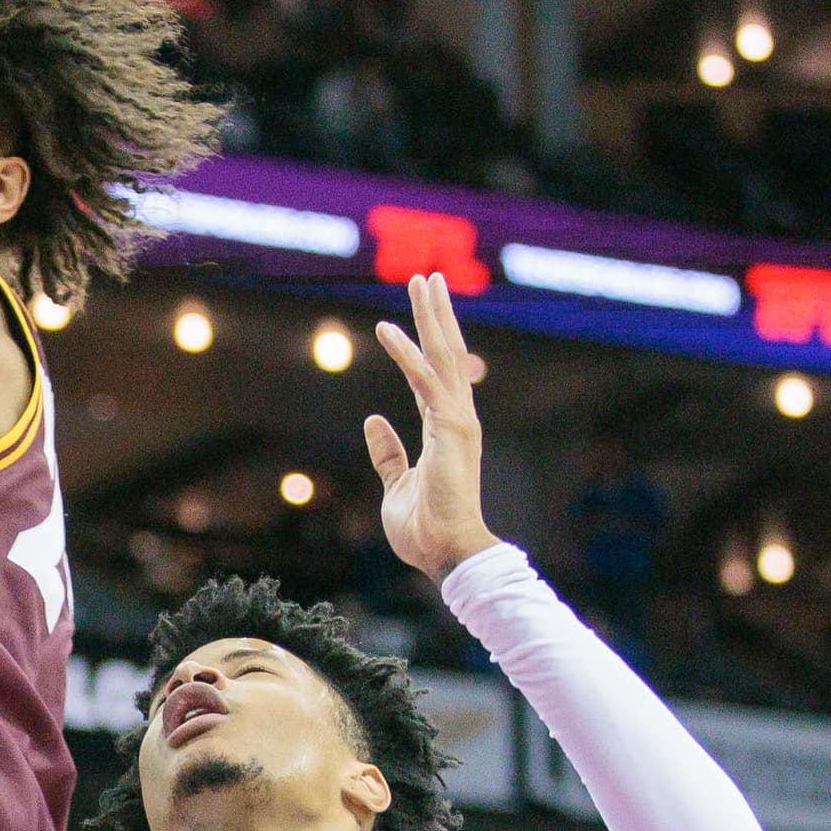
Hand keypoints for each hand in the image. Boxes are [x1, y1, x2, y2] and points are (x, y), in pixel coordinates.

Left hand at [363, 270, 496, 575]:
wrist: (446, 554)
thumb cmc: (425, 528)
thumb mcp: (396, 484)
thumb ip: (387, 453)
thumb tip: (373, 420)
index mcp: (445, 428)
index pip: (436, 373)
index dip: (428, 340)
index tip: (423, 308)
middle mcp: (457, 418)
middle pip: (448, 353)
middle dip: (437, 314)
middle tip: (428, 277)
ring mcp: (458, 421)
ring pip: (444, 356)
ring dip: (431, 317)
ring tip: (422, 281)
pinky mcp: (450, 430)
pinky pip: (425, 383)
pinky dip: (405, 354)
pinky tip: (388, 329)